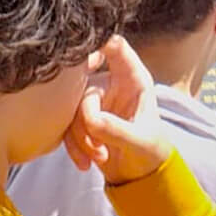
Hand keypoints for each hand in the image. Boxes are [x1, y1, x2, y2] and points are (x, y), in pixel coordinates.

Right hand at [64, 35, 170, 184]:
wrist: (140, 174)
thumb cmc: (150, 150)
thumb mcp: (141, 141)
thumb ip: (119, 130)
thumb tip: (92, 122)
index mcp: (134, 77)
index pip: (115, 46)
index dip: (97, 41)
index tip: (85, 60)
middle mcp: (112, 83)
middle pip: (83, 81)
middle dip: (86, 115)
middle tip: (97, 137)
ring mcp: (94, 99)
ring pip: (71, 108)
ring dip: (82, 137)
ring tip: (101, 156)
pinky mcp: (80, 118)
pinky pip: (65, 126)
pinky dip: (74, 146)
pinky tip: (87, 164)